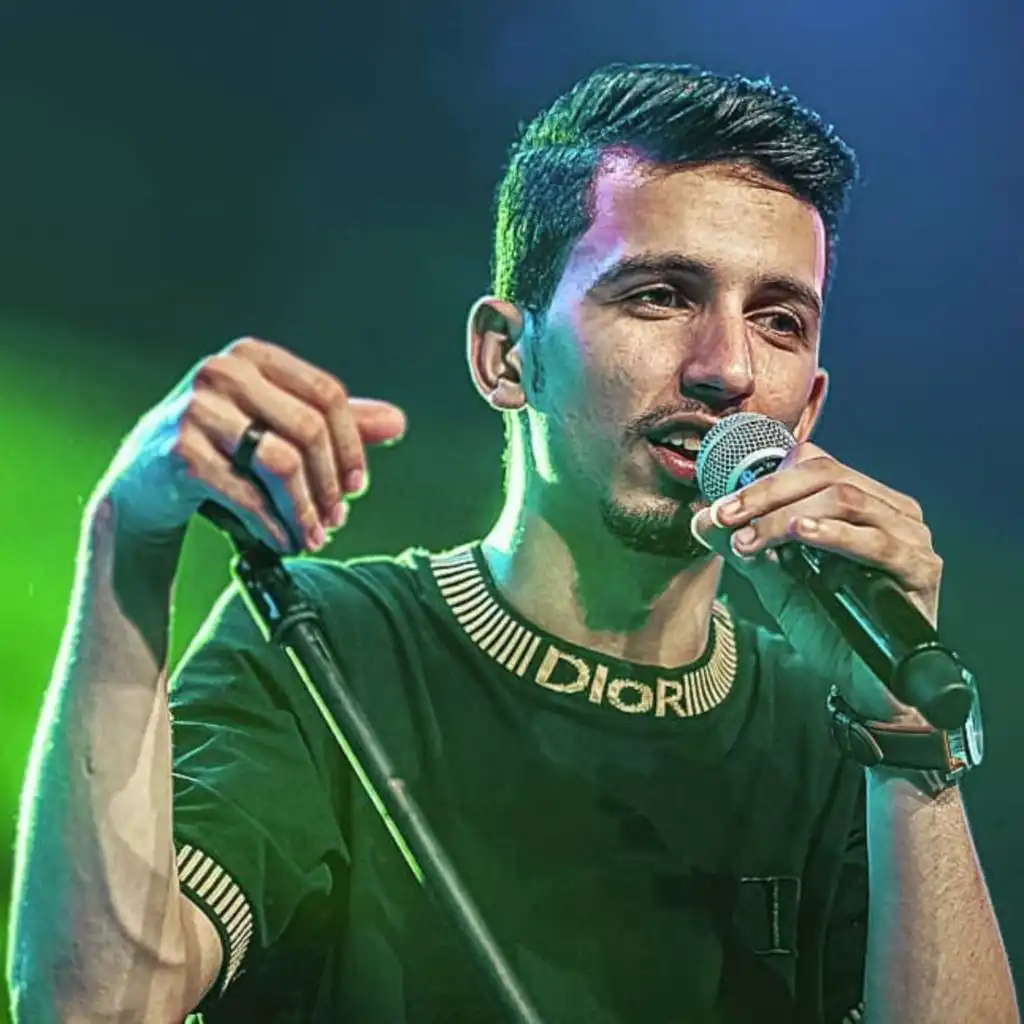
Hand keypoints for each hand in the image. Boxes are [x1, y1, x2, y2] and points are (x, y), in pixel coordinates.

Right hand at [92, 337, 406, 552]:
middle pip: (308, 429)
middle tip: (337, 519)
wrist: (145, 482)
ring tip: (313, 535)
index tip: (358, 486)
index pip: (326, 394)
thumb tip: (397, 422)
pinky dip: (273, 524)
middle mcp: (223, 372)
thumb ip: (335, 422)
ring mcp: (197, 409)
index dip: (352, 445)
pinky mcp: (180, 452)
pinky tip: (284, 540)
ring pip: (280, 462)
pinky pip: (247, 494)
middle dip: (329, 484)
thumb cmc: (221, 447)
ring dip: (305, 509)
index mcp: (254, 356)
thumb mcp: (277, 424)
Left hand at [692, 441, 941, 722]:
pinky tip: (804, 535)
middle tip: (727, 517)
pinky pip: (878, 541)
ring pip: (846, 499)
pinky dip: (836, 534)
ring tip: (753, 537)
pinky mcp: (921, 569)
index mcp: (859, 502)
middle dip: (767, 494)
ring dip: (788, 515)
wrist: (860, 682)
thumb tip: (701, 517)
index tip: (722, 506)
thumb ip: (743, 545)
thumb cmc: (826, 624)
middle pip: (826, 474)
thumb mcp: (774, 578)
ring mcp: (910, 537)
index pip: (812, 464)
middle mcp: (889, 510)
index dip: (762, 477)